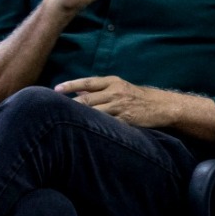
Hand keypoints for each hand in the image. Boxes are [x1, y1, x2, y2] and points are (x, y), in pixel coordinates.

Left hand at [55, 76, 172, 128]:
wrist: (162, 106)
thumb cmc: (138, 97)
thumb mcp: (120, 87)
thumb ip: (100, 90)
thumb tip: (79, 92)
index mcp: (113, 82)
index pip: (87, 82)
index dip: (70, 85)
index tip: (55, 90)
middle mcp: (115, 92)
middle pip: (87, 100)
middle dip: (69, 106)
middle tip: (52, 110)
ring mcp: (120, 107)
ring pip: (94, 113)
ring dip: (79, 118)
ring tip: (62, 123)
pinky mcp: (126, 120)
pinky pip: (107, 125)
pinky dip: (95, 128)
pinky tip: (83, 132)